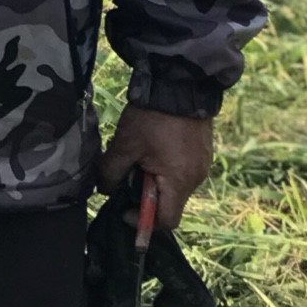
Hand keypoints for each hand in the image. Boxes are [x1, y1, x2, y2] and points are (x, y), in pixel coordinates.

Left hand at [99, 105, 213, 230]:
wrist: (180, 85)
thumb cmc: (152, 118)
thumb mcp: (124, 144)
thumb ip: (111, 171)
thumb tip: (105, 190)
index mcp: (180, 182)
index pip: (167, 221)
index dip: (143, 221)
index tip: (123, 208)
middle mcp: (196, 179)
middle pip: (169, 203)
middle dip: (145, 195)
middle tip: (127, 175)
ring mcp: (202, 165)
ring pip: (174, 185)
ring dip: (154, 179)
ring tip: (138, 156)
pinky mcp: (201, 152)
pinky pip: (181, 170)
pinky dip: (165, 167)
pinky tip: (151, 147)